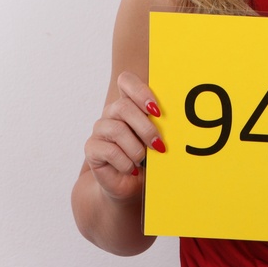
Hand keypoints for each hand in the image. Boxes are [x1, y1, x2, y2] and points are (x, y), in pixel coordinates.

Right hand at [83, 72, 165, 200]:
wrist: (129, 185)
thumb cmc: (146, 159)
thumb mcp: (156, 140)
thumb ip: (160, 126)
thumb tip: (175, 122)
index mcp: (129, 104)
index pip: (126, 81)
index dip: (140, 91)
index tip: (157, 111)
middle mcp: (112, 113)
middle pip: (124, 107)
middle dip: (145, 128)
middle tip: (159, 145)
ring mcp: (100, 129)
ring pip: (117, 129)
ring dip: (136, 148)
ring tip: (143, 160)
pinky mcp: (92, 148)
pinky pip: (110, 150)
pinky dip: (126, 162)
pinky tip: (131, 168)